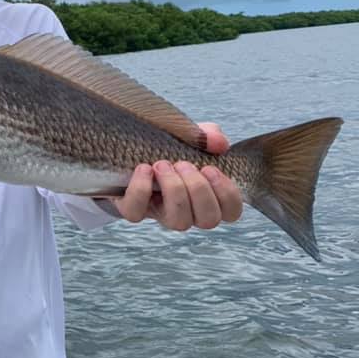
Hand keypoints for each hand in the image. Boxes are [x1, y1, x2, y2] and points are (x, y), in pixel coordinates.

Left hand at [114, 122, 243, 229]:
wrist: (127, 148)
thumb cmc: (167, 146)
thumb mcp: (189, 137)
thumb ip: (207, 136)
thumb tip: (219, 143)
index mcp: (207, 196)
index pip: (231, 211)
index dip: (226, 193)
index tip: (210, 168)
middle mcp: (188, 211)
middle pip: (208, 220)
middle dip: (199, 189)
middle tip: (184, 164)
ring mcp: (160, 214)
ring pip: (178, 221)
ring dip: (174, 190)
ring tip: (163, 164)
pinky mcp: (132, 209)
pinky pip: (136, 212)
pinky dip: (141, 189)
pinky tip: (144, 168)